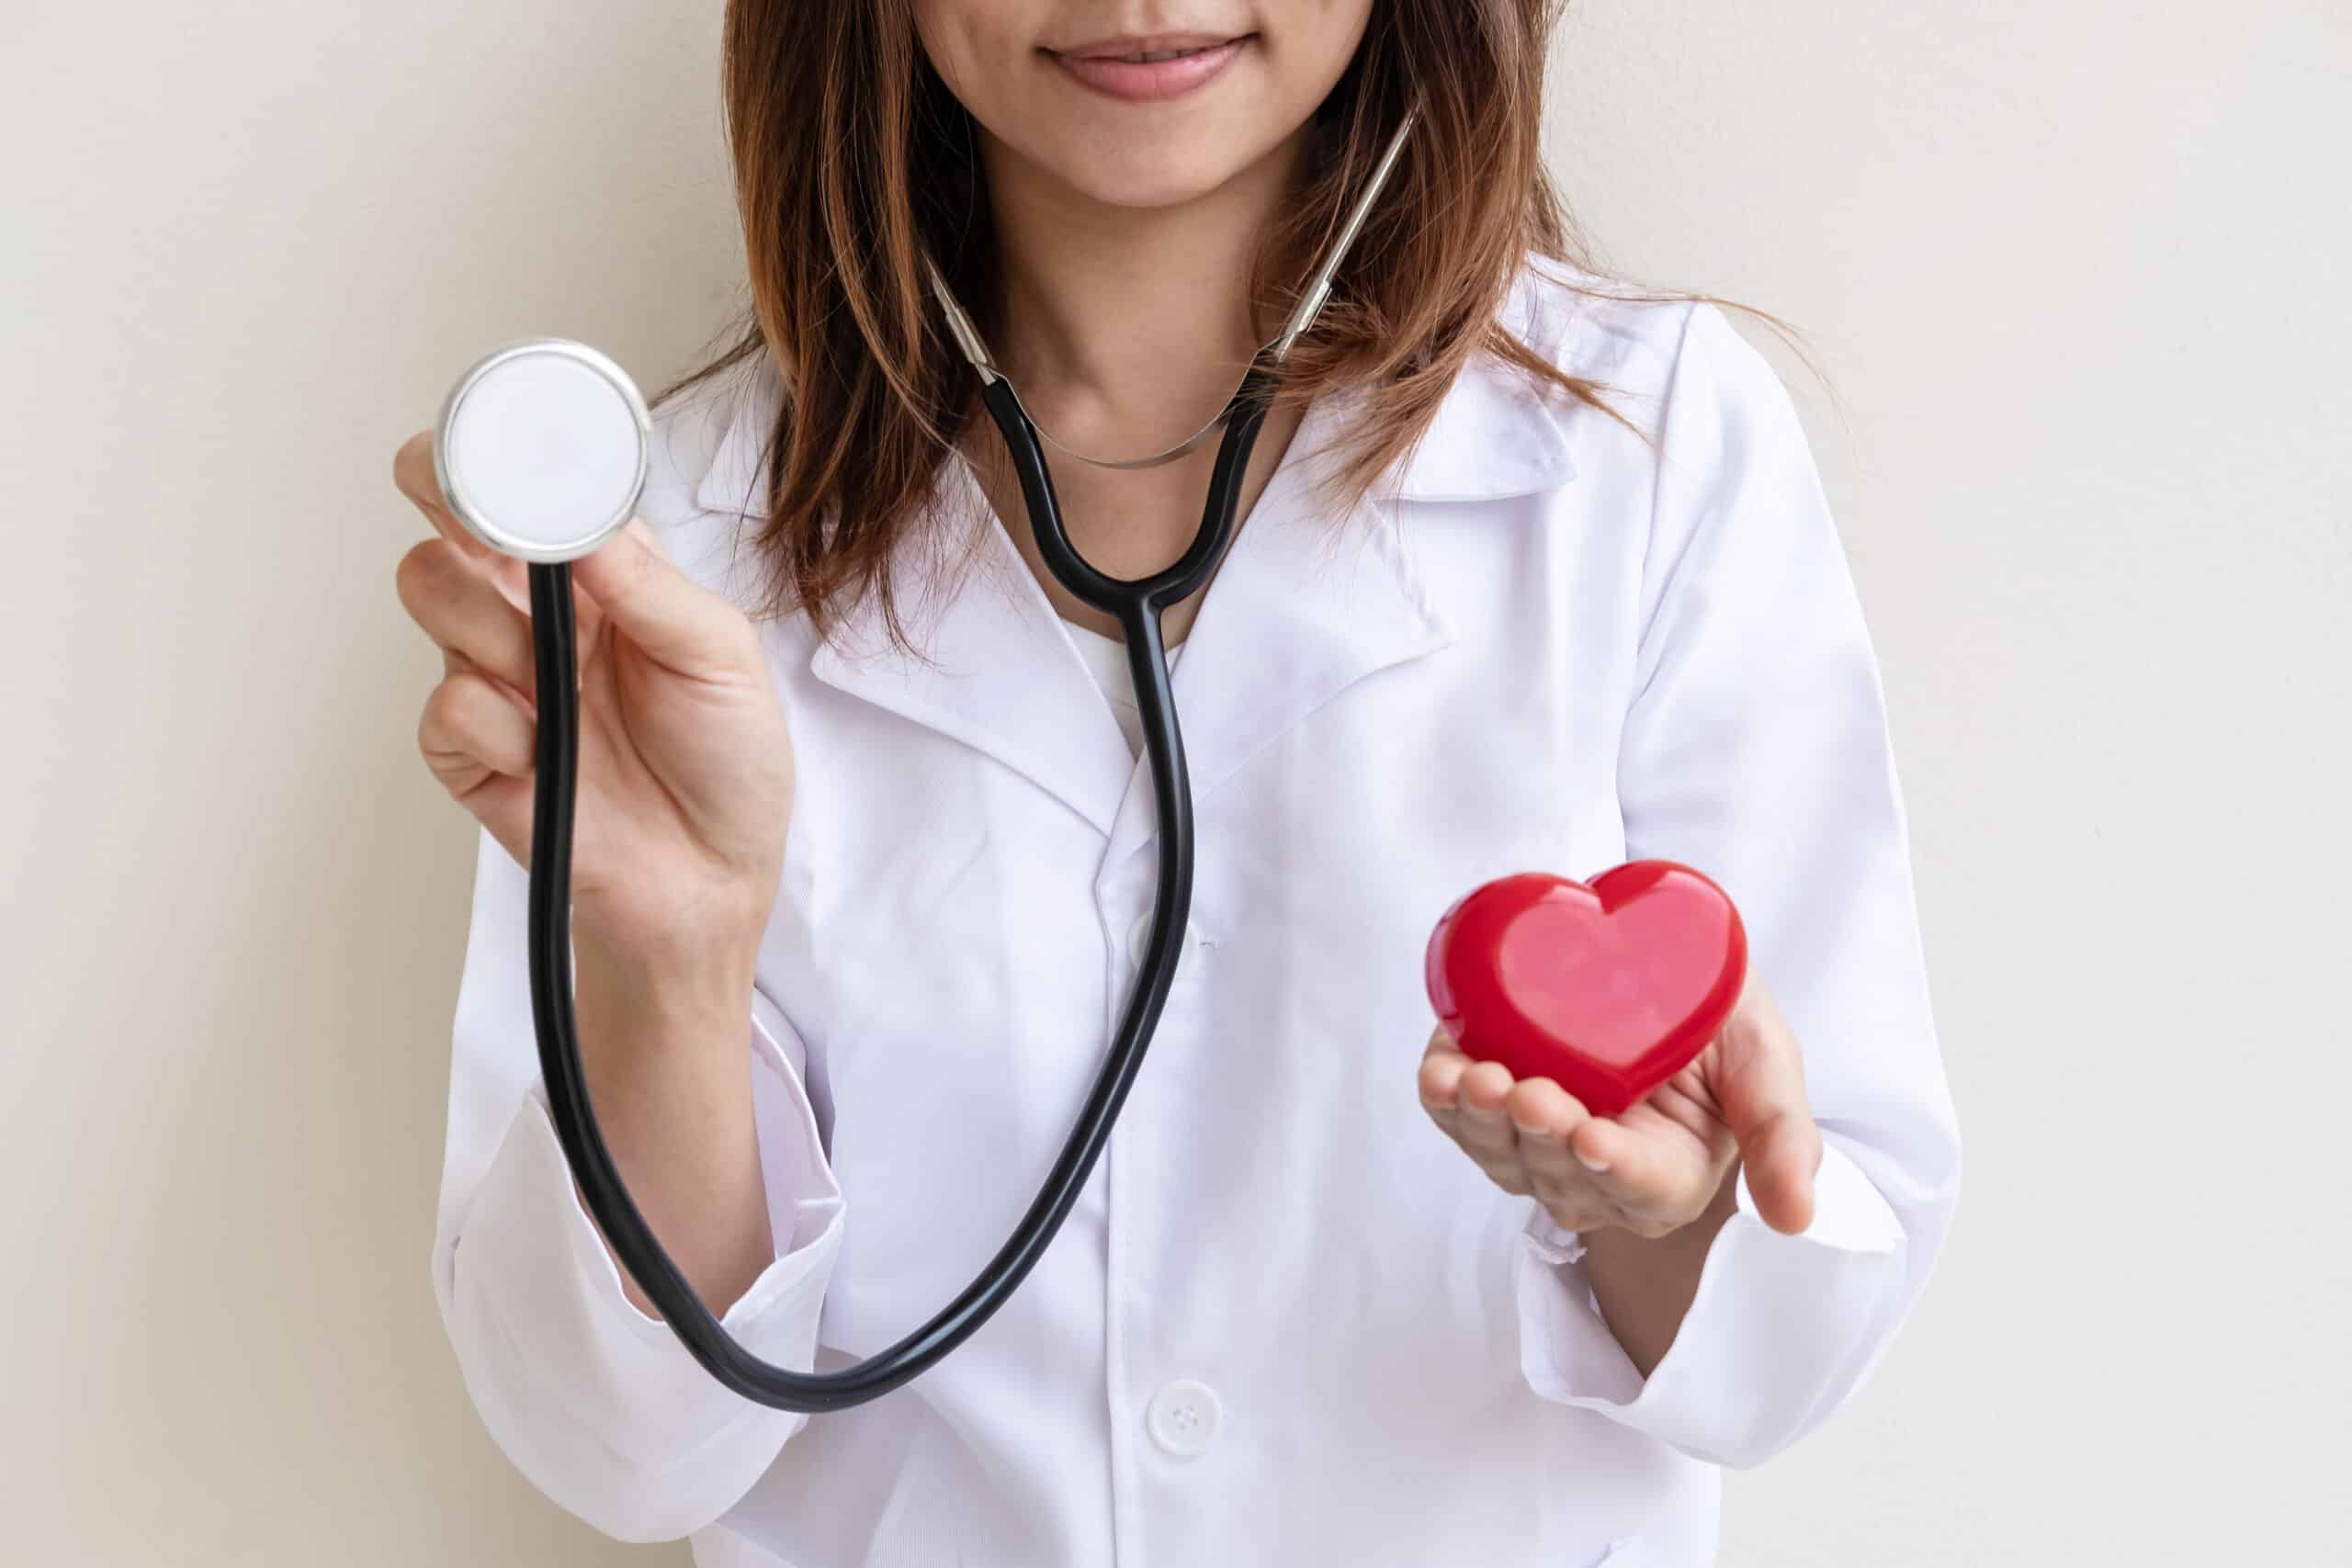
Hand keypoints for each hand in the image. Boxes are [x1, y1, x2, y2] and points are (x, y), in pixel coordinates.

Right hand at [393, 430, 794, 969]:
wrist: (709, 883)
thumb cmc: (726, 764)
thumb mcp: (721, 657)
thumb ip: (653, 586)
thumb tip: (584, 522)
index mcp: (603, 572)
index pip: (530, 486)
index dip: (497, 448)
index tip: (491, 436)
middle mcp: (539, 610)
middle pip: (452, 518)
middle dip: (448, 495)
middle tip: (486, 523)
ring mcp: (496, 674)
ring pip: (428, 588)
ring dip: (486, 622)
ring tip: (553, 676)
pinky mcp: (468, 749)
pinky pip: (443, 706)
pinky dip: (494, 726)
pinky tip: (542, 754)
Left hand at [1418, 973, 1822, 1238]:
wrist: (1656, 960)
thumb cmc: (1718, 1016)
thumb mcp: (1766, 1061)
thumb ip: (1782, 1135)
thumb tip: (1795, 1219)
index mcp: (1669, 1174)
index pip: (1644, 1188)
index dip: (1616, 1170)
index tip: (1597, 1139)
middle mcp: (1596, 1172)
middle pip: (1561, 1174)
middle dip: (1541, 1138)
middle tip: (1532, 1094)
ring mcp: (1536, 1140)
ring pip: (1501, 1153)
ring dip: (1483, 1124)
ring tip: (1474, 1081)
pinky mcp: (1490, 1102)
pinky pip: (1457, 1116)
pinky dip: (1442, 1100)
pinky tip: (1438, 1075)